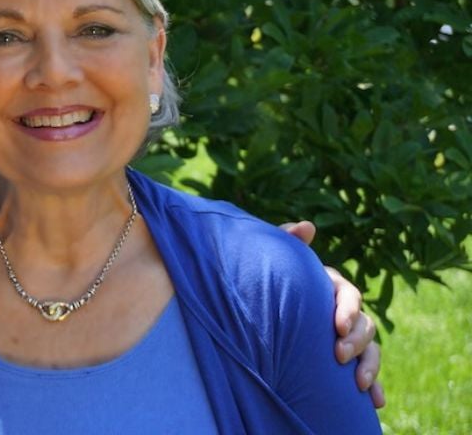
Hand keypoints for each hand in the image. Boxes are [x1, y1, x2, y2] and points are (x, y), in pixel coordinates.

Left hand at [281, 221, 386, 408]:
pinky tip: (375, 401)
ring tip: (358, 384)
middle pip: (364, 324)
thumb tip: (307, 226)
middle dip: (356, 341)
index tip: (336, 325)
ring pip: (370, 350)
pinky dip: (374, 386)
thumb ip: (287, 242)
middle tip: (338, 356)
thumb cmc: (267, 281)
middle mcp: (342, 312)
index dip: (347, 309)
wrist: (252, 311)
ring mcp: (345, 337)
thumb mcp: (276, 262)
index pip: (349, 295)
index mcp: (329, 287)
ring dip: (369, 366)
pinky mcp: (345, 361)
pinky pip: (365, 373)